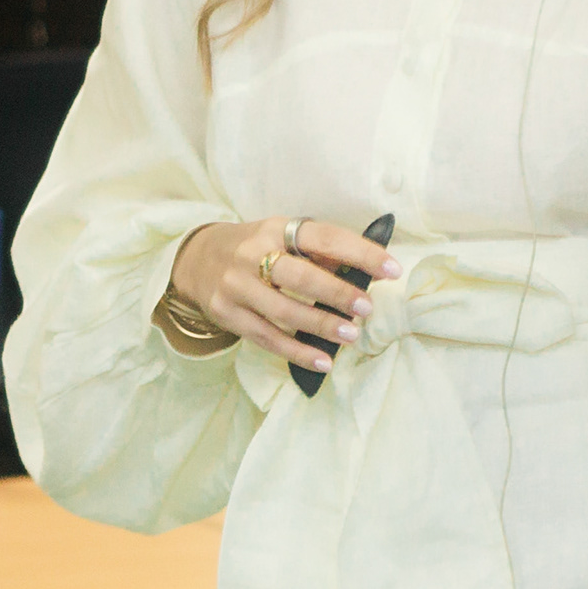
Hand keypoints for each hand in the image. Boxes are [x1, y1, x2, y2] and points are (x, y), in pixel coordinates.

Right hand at [169, 216, 403, 376]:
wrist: (196, 259)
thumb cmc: (256, 249)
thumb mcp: (283, 237)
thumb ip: (322, 254)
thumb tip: (370, 274)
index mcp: (276, 228)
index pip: (324, 237)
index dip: (360, 252)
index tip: (391, 269)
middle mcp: (253, 254)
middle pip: (300, 276)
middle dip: (337, 293)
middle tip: (367, 308)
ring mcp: (236, 285)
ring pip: (283, 311)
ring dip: (321, 325)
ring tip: (351, 335)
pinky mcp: (227, 313)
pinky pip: (266, 337)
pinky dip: (297, 352)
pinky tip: (323, 360)